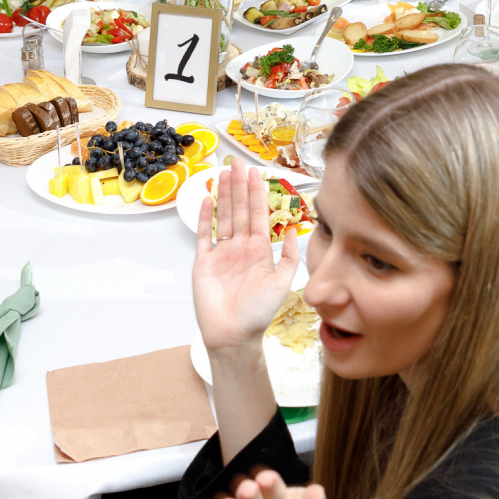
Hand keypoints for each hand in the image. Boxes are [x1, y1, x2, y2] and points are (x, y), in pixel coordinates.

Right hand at [192, 161, 300, 354]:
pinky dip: (205, 218)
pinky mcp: (204, 263)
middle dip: (238, 186)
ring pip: (223, 217)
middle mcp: (240, 247)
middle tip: (235, 162)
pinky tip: (208, 200)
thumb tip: (294, 228)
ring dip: (223, 195)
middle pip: (239, 209)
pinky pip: (204, 236)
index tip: (255, 172)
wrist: (234, 336)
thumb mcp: (282, 282)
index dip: (256, 192)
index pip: (258, 214)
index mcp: (259, 249)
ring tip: (222, 174)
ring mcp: (221, 253)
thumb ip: (289, 256)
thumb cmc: (259, 313)